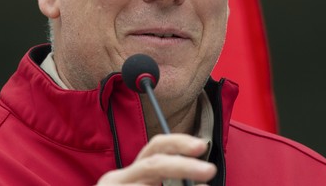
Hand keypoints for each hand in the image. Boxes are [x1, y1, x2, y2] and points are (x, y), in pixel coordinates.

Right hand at [96, 134, 215, 184]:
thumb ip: (166, 183)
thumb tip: (201, 181)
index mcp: (130, 175)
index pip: (155, 147)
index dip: (179, 143)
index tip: (202, 146)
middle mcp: (116, 181)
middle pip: (153, 164)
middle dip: (184, 166)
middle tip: (209, 171)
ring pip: (148, 185)